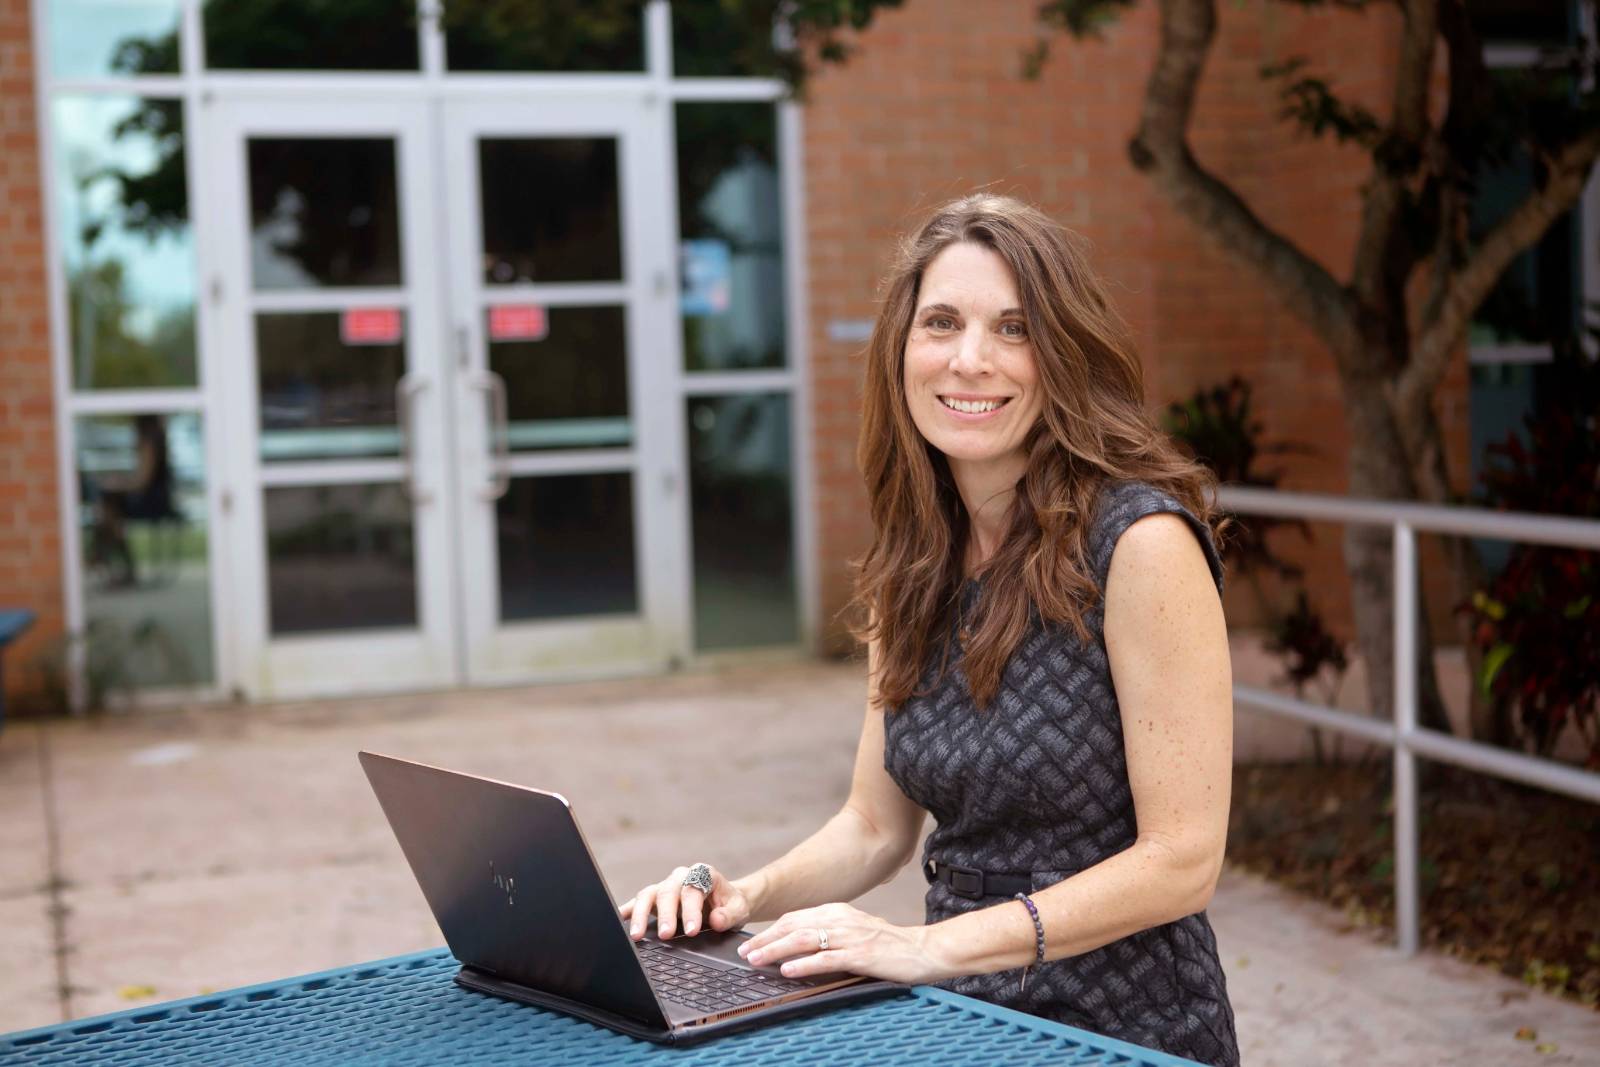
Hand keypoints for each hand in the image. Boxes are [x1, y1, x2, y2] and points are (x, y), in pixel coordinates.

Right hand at [618, 864, 750, 940]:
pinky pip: (638, 901)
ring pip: (648, 894)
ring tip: (636, 935)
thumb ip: (730, 914)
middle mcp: (681, 877)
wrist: (727, 904)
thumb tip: (716, 919)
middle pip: (668, 891)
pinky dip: (628, 910)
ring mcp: (666, 886)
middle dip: (665, 914)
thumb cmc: (732, 905)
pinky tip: (619, 920)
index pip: (693, 889)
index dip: (691, 910)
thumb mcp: (740, 909)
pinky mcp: (655, 899)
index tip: (692, 930)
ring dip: (640, 914)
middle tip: (666, 935)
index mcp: (703, 874)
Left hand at [736, 902, 947, 984]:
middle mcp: (841, 919)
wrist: (923, 949)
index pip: (796, 917)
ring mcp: (850, 936)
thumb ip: (832, 933)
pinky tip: (788, 970)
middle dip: (766, 939)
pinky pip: (826, 958)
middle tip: (745, 952)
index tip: (753, 941)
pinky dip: (804, 964)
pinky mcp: (860, 955)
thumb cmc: (890, 944)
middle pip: (794, 925)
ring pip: (804, 939)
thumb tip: (801, 945)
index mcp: (839, 911)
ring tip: (757, 960)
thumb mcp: (857, 930)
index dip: (772, 929)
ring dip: (776, 950)